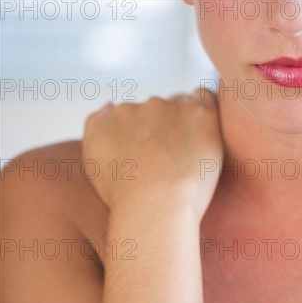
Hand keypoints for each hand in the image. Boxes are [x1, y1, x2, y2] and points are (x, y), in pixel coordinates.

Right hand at [82, 89, 222, 217]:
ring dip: (189, 121)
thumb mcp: (93, 160)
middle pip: (164, 107)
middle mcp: (144, 105)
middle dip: (170, 126)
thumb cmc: (124, 196)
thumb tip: (109, 104)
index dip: (151, 131)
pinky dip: (208, 107)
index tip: (159, 152)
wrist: (153, 205)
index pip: (141, 112)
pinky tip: (207, 128)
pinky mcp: (199, 114)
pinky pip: (206, 97)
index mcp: (120, 115)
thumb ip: (96, 125)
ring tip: (192, 153)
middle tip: (177, 157)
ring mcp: (173, 108)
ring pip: (186, 104)